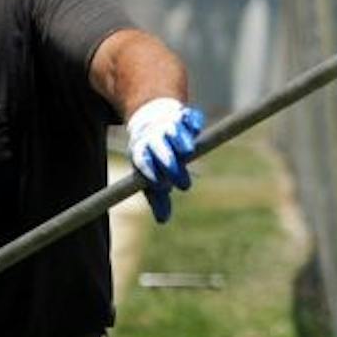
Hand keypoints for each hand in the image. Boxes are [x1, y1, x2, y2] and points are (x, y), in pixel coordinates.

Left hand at [126, 97, 202, 222]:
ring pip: (173, 132)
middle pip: (160, 149)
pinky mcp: (184, 115)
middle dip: (169, 164)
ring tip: (187, 152)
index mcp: (142, 152)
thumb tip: (163, 220)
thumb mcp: (150, 176)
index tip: (162, 187)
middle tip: (182, 184)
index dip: (152, 173)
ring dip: (179, 141)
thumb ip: (157, 197)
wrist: (153, 118)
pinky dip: (193, 124)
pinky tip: (194, 129)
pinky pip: (189, 118)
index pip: (144, 162)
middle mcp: (154, 138)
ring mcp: (169, 125)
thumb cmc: (153, 157)